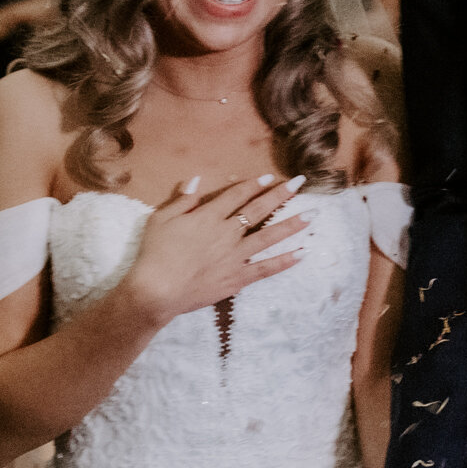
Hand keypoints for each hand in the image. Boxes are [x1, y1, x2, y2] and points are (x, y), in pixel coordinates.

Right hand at [118, 174, 310, 323]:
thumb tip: (196, 179)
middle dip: (281, 194)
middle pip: (258, 209)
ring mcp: (235, 256)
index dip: (254, 184)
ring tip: (312, 216)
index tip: (270, 177)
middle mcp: (227, 232)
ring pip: (269, 236)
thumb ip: (182, 199)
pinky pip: (266, 268)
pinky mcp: (237, 278)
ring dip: (292, 225)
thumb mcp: (160, 219)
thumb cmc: (155, 254)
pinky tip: (302, 253)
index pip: (236, 195)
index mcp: (208, 216)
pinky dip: (285, 261)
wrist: (157, 290)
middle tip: (301, 183)